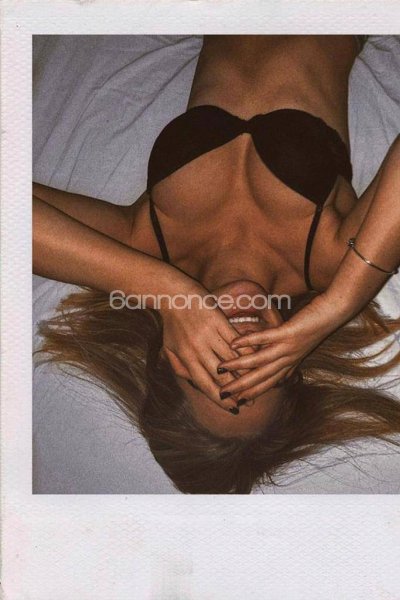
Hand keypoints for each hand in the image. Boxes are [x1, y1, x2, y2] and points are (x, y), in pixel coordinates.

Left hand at [160, 283, 249, 410]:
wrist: (175, 296)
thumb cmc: (172, 324)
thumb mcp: (170, 348)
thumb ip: (180, 367)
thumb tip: (193, 384)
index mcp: (185, 358)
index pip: (204, 383)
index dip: (220, 399)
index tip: (233, 408)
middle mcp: (197, 348)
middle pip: (221, 375)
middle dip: (237, 390)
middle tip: (249, 401)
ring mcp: (208, 334)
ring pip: (231, 359)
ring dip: (245, 373)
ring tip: (256, 383)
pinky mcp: (218, 320)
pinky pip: (236, 340)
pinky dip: (247, 350)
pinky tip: (257, 358)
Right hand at [217, 293, 342, 399]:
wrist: (335, 312)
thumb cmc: (315, 324)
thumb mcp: (298, 343)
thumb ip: (283, 352)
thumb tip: (269, 358)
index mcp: (290, 363)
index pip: (268, 382)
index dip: (252, 392)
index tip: (235, 401)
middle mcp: (289, 359)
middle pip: (261, 377)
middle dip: (241, 386)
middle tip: (222, 394)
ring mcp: (289, 347)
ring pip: (261, 361)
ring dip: (239, 366)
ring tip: (221, 368)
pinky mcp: (289, 332)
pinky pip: (266, 338)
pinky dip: (249, 341)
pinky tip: (234, 343)